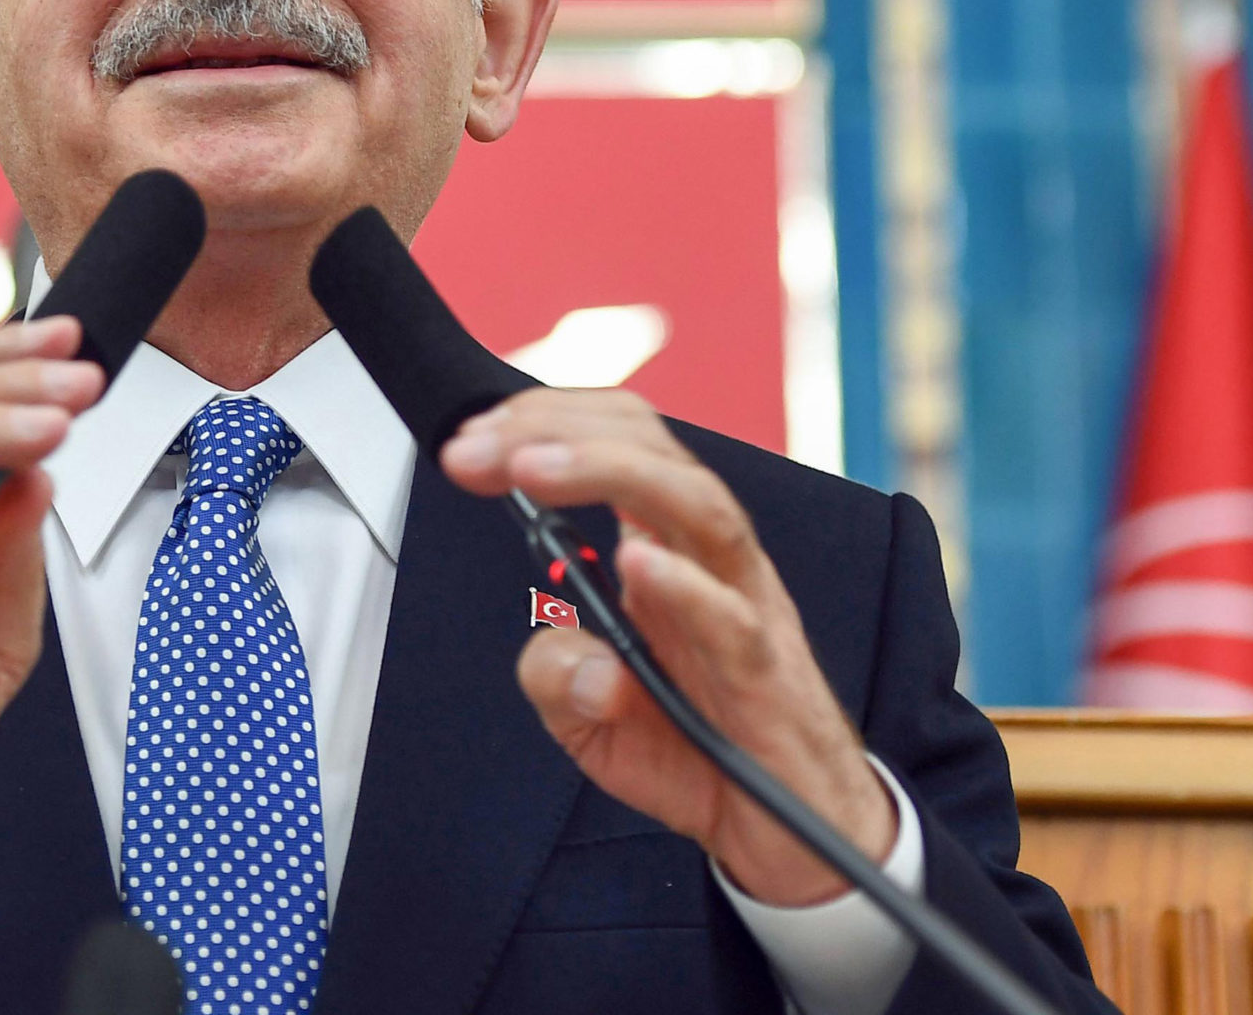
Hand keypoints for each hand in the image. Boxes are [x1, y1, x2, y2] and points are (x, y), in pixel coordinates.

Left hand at [441, 388, 894, 906]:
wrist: (784, 829)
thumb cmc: (693, 750)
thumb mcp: (584, 716)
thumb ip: (553, 673)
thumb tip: (578, 656)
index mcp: (663, 546)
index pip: (614, 440)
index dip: (542, 423)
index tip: (469, 443)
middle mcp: (707, 558)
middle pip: (650, 447)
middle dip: (553, 431)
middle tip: (473, 449)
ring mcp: (742, 604)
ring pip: (697, 503)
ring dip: (609, 471)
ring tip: (534, 468)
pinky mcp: (764, 670)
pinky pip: (732, 616)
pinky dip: (684, 584)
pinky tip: (636, 561)